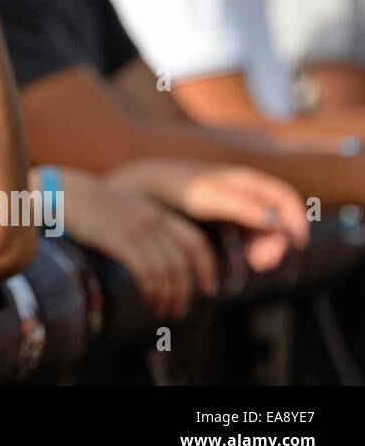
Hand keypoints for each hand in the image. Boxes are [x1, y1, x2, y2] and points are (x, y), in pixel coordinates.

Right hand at [55, 166, 217, 318]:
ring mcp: (137, 229)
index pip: (197, 243)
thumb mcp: (129, 209)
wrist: (66, 193)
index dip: (207, 269)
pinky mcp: (119, 239)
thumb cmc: (93, 205)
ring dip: (167, 297)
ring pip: (166, 272)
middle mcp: (154, 221)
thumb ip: (148, 226)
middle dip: (184, 292)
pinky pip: (146, 272)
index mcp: (159, 214)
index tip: (208, 290)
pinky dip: (151, 290)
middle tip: (178, 311)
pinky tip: (146, 299)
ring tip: (161, 310)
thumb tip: (160, 257)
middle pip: (182, 264)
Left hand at [106, 159, 309, 271]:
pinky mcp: (222, 216)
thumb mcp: (211, 198)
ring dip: (265, 247)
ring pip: (263, 229)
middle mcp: (245, 191)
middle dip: (276, 240)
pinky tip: (245, 262)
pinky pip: (246, 234)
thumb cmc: (180, 189)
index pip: (285, 198)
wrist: (148, 189)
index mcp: (247, 181)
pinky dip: (251, 247)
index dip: (296, 219)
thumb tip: (277, 222)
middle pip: (276, 217)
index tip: (296, 243)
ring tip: (256, 264)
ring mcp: (235, 204)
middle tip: (264, 262)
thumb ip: (244, 207)